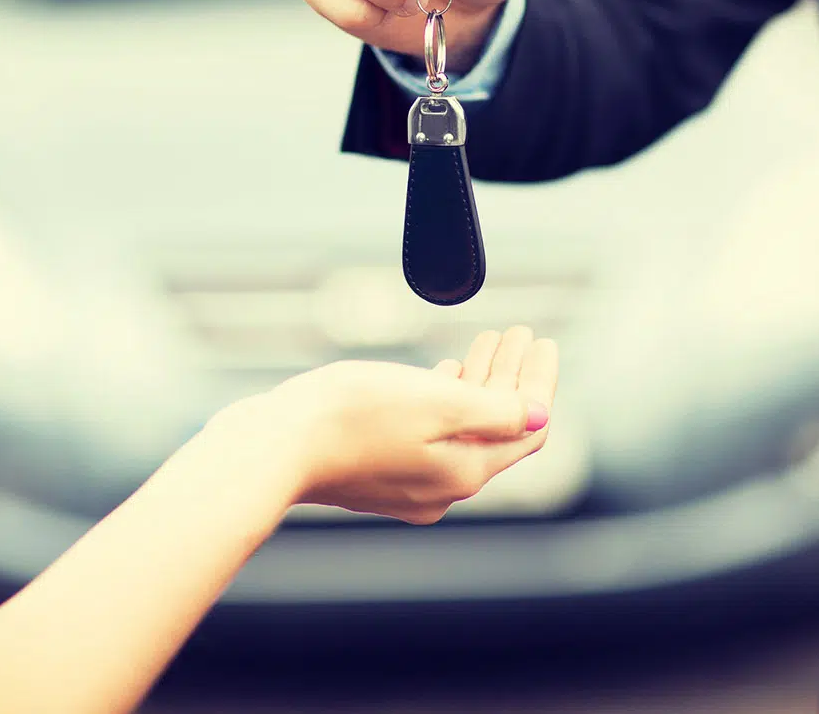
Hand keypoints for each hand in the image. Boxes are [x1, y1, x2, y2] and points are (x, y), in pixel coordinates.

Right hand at [235, 327, 557, 524]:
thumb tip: (538, 416)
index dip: (539, 383)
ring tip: (489, 341)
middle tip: (519, 332)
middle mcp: (443, 487)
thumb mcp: (437, 403)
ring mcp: (408, 484)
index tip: (542, 340)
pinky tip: (446, 372)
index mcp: (465, 471)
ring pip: (462, 429)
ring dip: (480, 383)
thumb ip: (494, 409)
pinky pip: (430, 434)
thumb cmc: (353, 416)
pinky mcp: (377, 472)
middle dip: (512, 377)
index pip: (525, 428)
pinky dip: (446, 399)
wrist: (276, 446)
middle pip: (497, 428)